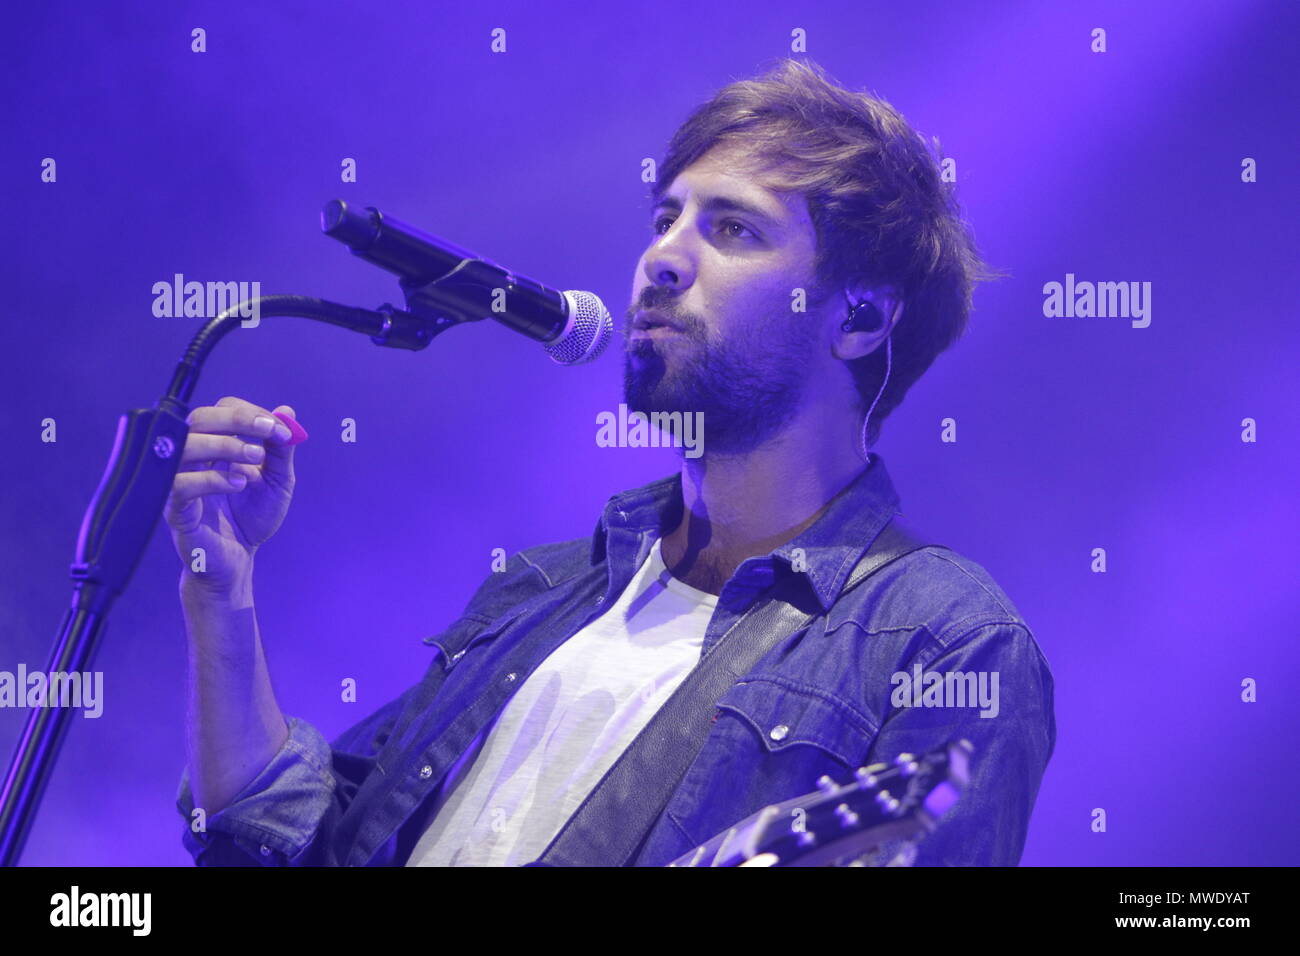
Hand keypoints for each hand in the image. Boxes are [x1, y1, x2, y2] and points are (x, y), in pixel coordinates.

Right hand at [164, 396, 301, 594]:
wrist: (238, 559)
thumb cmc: (252, 516)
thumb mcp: (277, 481)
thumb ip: (281, 449)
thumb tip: (288, 411)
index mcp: (215, 445)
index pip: (221, 410)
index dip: (250, 413)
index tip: (279, 428)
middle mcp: (193, 457)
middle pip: (199, 419)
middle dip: (237, 420)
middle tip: (269, 432)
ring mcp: (179, 480)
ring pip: (185, 446)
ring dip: (225, 445)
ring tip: (257, 459)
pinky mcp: (174, 508)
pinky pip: (179, 485)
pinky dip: (211, 480)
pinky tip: (239, 485)